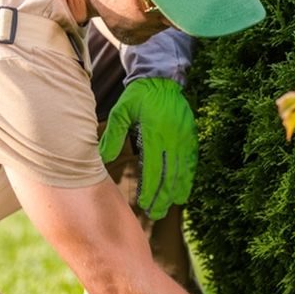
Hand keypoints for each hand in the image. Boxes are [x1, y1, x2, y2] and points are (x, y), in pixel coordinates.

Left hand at [99, 78, 196, 219]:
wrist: (162, 79)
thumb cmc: (138, 96)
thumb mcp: (121, 112)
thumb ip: (114, 135)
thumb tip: (104, 158)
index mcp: (154, 134)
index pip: (153, 168)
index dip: (150, 189)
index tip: (144, 204)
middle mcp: (173, 139)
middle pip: (169, 174)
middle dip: (163, 197)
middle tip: (156, 214)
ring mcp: (184, 139)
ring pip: (182, 171)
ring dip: (176, 191)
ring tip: (170, 207)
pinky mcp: (191, 137)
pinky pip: (191, 162)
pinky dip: (188, 178)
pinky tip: (184, 190)